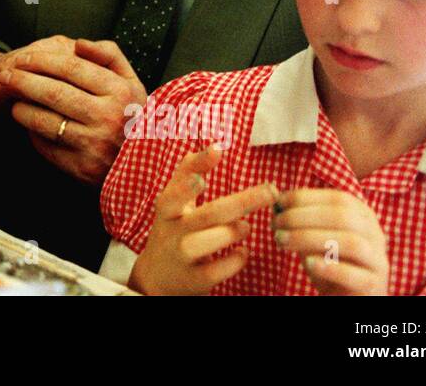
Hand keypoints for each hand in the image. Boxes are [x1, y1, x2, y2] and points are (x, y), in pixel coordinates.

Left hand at [0, 37, 146, 184]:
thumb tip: (78, 43)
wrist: (147, 167)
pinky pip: (48, 147)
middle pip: (54, 93)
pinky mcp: (82, 168)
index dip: (41, 61)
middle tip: (4, 76)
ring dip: (22, 110)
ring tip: (13, 102)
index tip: (22, 58)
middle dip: (23, 82)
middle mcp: (108, 117)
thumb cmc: (134, 117)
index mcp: (120, 92)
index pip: (71, 68)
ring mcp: (95, 145)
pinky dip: (34, 135)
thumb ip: (109, 55)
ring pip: (46, 122)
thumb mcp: (132, 82)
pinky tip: (29, 127)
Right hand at [129, 145, 277, 294]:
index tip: (217, 151)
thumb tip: (215, 145)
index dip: (195, 170)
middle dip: (242, 201)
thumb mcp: (172, 202)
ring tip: (247, 227)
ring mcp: (181, 255)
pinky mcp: (193, 280)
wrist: (155, 278)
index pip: (177, 186)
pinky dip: (235, 260)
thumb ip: (189, 173)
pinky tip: (243, 252)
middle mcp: (172, 230)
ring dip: (234, 231)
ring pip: (208, 241)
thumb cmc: (171, 230)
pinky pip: (217, 270)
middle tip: (270, 191)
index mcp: (167, 208)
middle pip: (208, 213)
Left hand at [273, 188, 388, 294]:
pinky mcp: (373, 285)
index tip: (278, 203)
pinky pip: (355, 275)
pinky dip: (330, 268)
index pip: (337, 198)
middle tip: (275, 224)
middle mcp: (375, 234)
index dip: (306, 198)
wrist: (349, 297)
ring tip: (282, 241)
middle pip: (342, 217)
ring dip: (310, 239)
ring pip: (350, 243)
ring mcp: (377, 260)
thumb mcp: (313, 237)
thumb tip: (274, 199)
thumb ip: (299, 218)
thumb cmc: (329, 261)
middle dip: (302, 217)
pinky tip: (308, 263)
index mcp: (363, 216)